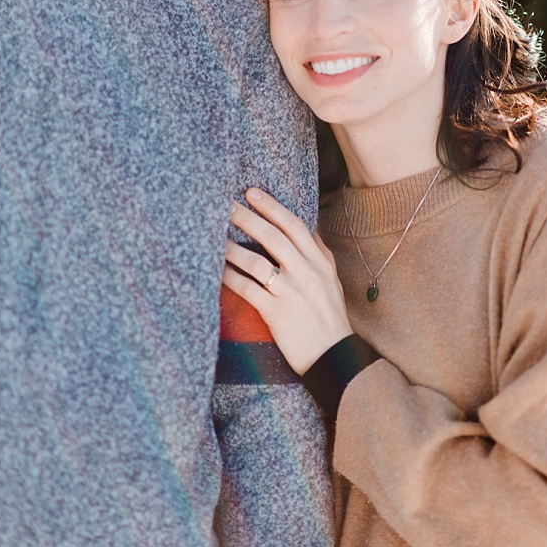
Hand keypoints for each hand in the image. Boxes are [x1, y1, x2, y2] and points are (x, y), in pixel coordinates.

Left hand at [223, 188, 353, 375]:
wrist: (333, 354)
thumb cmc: (329, 316)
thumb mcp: (331, 280)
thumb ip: (318, 254)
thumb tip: (305, 229)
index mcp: (320, 262)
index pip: (294, 225)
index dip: (272, 206)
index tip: (252, 192)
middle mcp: (307, 272)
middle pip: (273, 237)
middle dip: (247, 218)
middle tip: (226, 205)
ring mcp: (291, 292)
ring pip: (256, 262)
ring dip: (232, 248)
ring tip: (214, 237)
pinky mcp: (276, 312)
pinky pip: (247, 289)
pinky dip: (230, 278)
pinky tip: (217, 270)